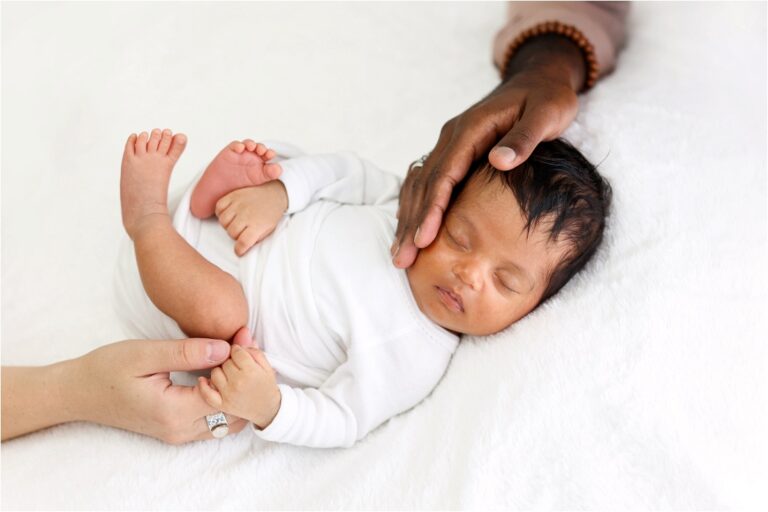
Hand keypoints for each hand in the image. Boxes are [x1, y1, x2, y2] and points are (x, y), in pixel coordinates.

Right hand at [0, 338, 248, 442]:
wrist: (78, 392)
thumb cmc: (107, 369)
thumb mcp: (145, 353)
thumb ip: (186, 353)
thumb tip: (224, 347)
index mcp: (174, 412)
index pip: (229, 396)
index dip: (242, 367)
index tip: (244, 338)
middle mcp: (180, 430)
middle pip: (235, 413)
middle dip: (246, 381)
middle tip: (246, 347)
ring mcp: (179, 434)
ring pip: (228, 421)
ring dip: (238, 392)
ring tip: (236, 358)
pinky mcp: (176, 429)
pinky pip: (214, 421)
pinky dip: (226, 399)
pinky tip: (223, 371)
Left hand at [197, 342, 280, 429]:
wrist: (267, 409)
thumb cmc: (265, 384)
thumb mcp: (265, 364)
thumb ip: (253, 348)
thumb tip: (242, 331)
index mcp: (251, 371)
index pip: (235, 351)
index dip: (238, 351)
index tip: (240, 355)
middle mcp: (238, 383)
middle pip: (225, 361)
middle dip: (230, 361)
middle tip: (237, 367)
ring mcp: (228, 395)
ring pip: (215, 373)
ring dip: (220, 371)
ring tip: (229, 375)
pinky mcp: (222, 404)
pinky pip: (206, 393)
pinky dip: (203, 385)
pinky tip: (203, 380)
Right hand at [215, 179, 287, 255]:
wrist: (274, 193)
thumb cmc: (270, 213)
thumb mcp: (268, 230)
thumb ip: (255, 238)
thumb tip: (242, 246)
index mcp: (258, 225)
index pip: (243, 242)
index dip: (239, 249)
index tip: (239, 250)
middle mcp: (247, 215)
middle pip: (231, 232)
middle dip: (235, 235)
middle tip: (241, 231)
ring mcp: (239, 204)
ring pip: (223, 221)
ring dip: (227, 224)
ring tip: (235, 222)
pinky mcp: (233, 196)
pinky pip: (219, 207)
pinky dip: (220, 212)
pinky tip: (229, 213)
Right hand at [391, 35, 583, 268]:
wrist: (539, 78)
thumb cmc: (547, 97)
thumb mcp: (547, 113)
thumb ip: (525, 137)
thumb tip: (500, 160)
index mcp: (471, 129)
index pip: (444, 175)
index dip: (432, 209)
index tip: (423, 239)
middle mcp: (452, 137)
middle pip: (424, 185)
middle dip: (411, 223)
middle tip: (402, 258)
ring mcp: (450, 144)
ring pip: (420, 185)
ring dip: (408, 219)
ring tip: (399, 252)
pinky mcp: (454, 151)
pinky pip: (427, 181)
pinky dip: (415, 205)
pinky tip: (407, 227)